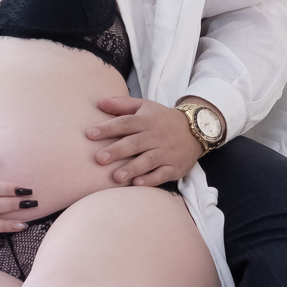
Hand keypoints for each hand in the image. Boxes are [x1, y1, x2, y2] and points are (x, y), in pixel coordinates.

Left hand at [87, 97, 202, 186]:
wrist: (196, 130)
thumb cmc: (162, 119)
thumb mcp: (144, 106)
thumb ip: (121, 104)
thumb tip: (98, 102)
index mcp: (145, 120)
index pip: (125, 123)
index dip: (107, 128)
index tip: (90, 134)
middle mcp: (155, 136)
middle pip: (134, 143)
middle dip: (117, 151)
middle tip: (99, 159)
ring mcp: (165, 152)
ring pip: (148, 160)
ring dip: (132, 169)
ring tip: (116, 177)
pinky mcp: (174, 166)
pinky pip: (162, 174)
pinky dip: (151, 179)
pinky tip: (138, 184)